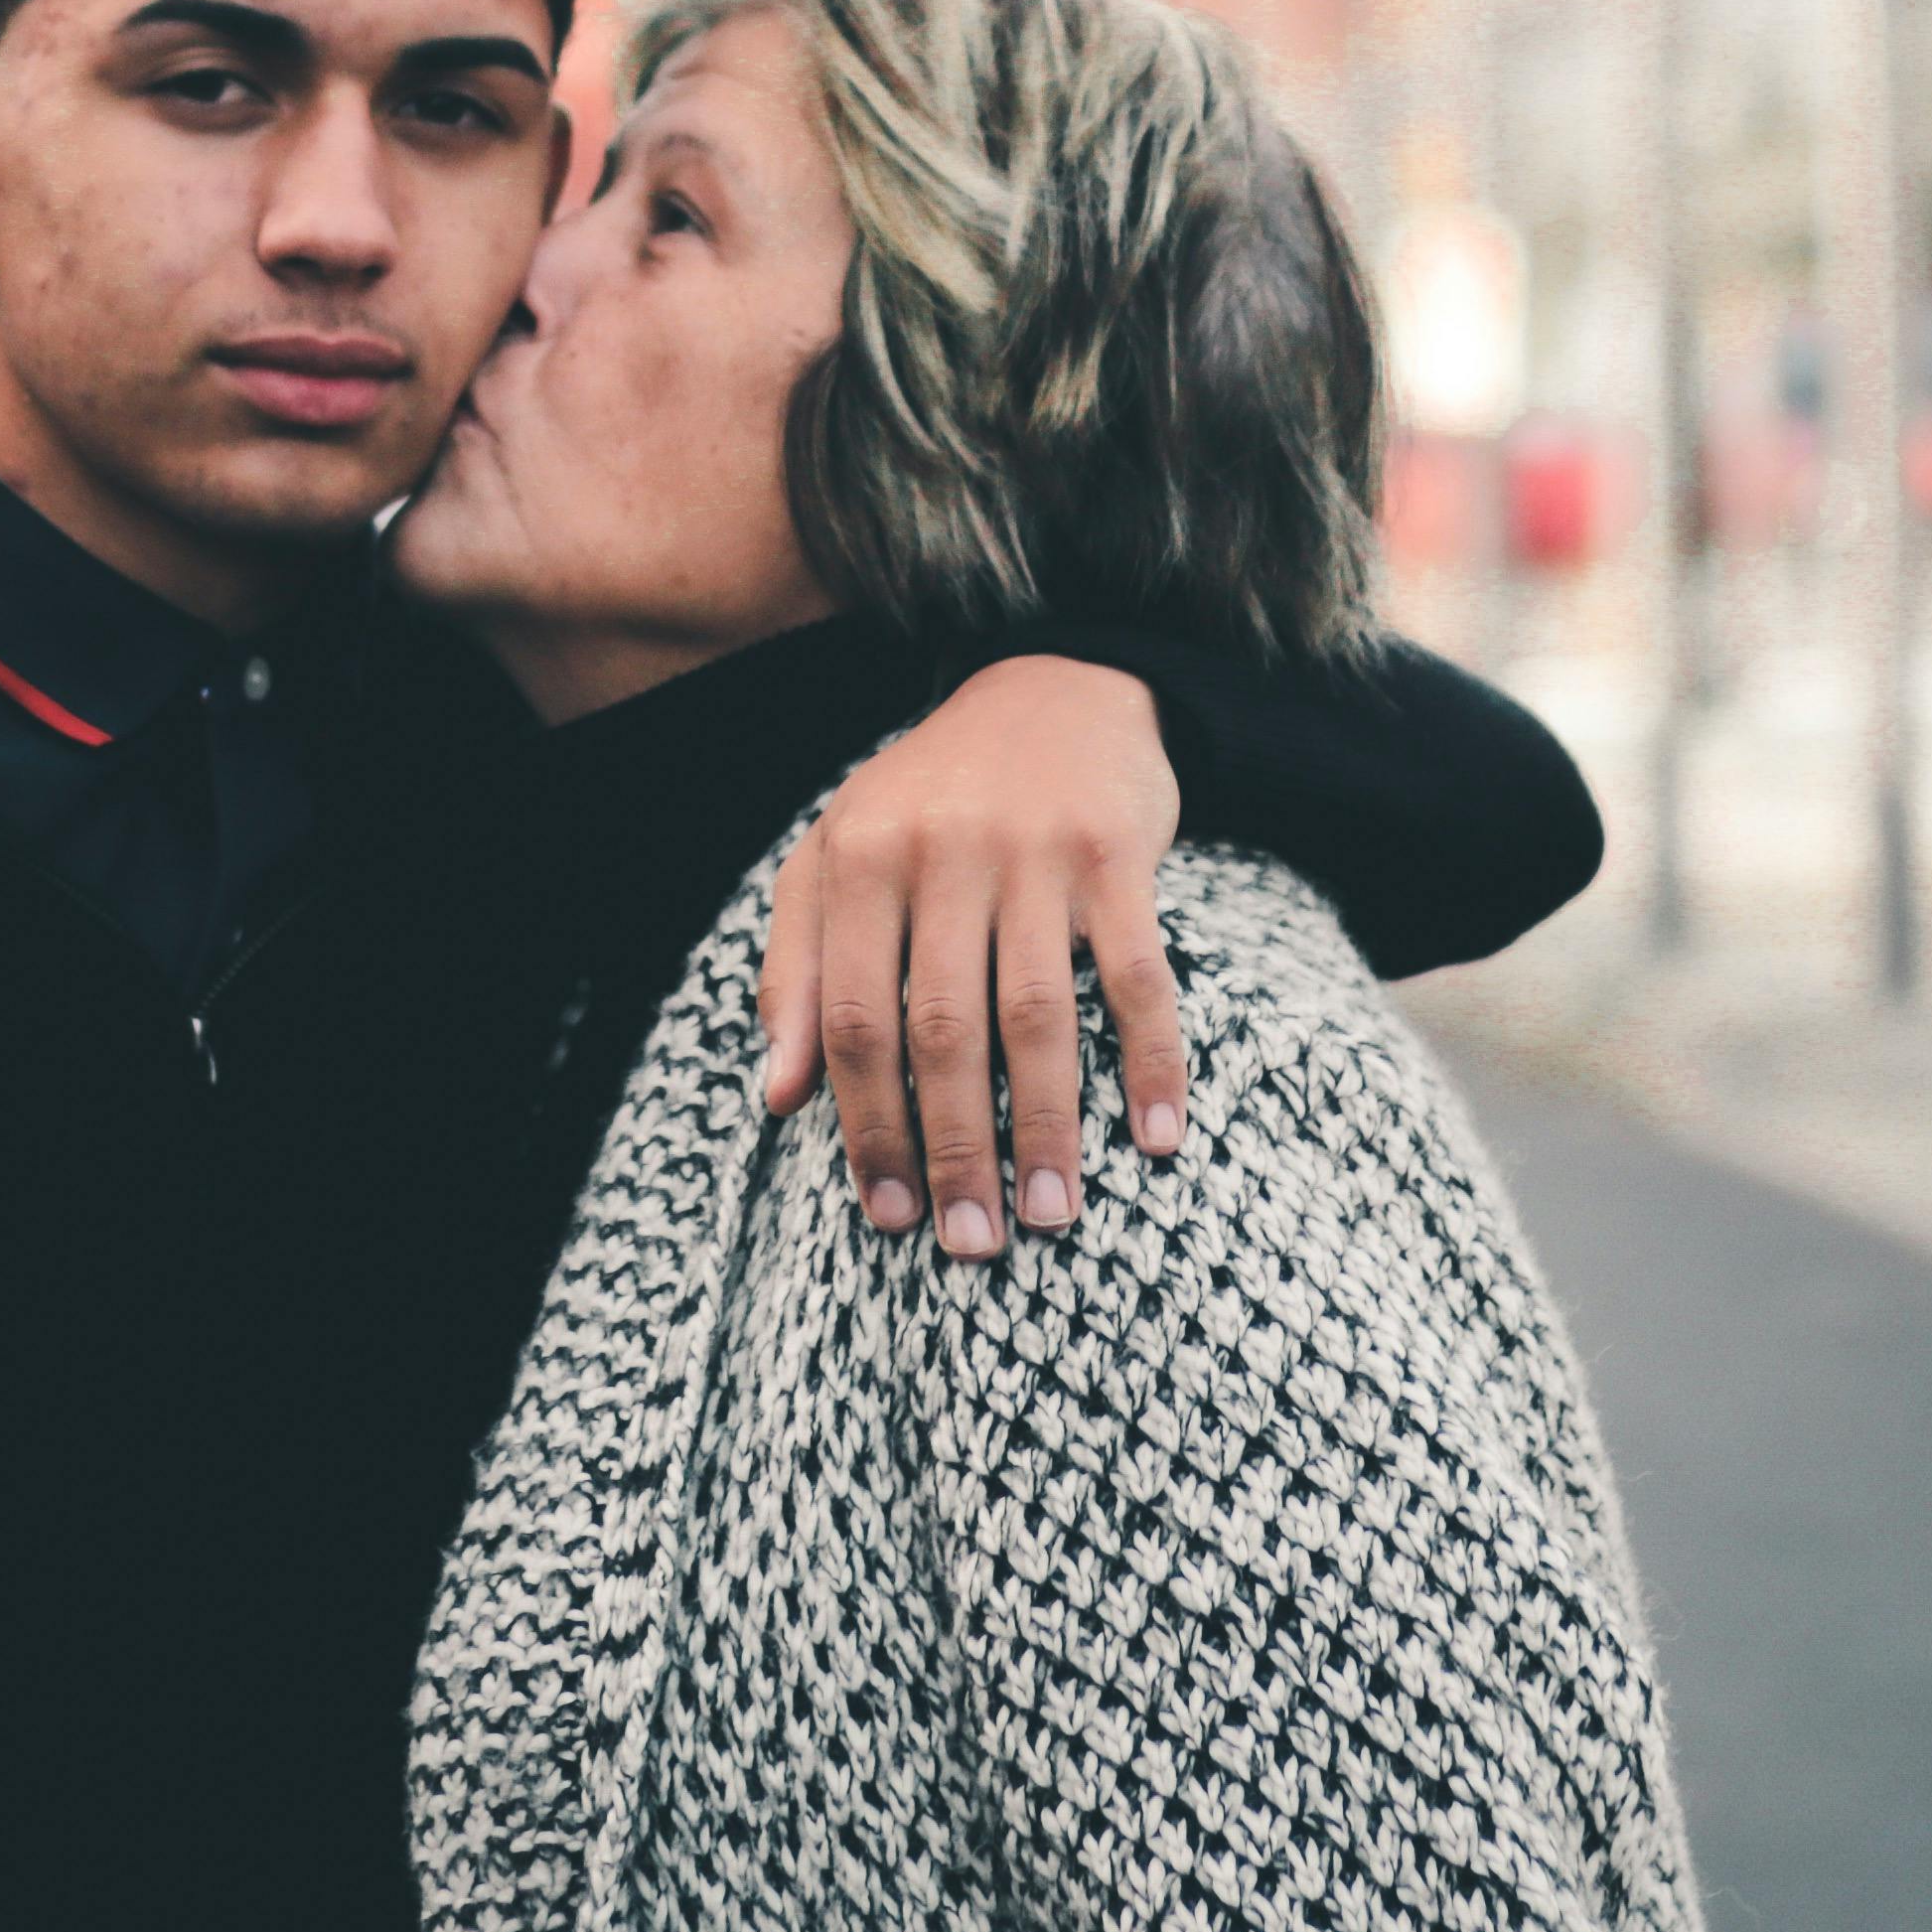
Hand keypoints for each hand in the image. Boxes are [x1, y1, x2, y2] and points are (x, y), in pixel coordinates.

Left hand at [757, 654, 1187, 1254]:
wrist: (1056, 689)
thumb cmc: (928, 801)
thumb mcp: (836, 860)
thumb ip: (796, 970)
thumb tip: (776, 1096)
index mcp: (858, 858)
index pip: (850, 1017)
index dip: (865, 1124)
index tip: (886, 1214)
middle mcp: (941, 851)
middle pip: (941, 1030)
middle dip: (952, 1148)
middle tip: (970, 1242)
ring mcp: (1034, 849)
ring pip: (1035, 1015)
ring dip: (1044, 1127)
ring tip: (1048, 1215)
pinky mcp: (1117, 850)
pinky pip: (1139, 975)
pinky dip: (1150, 1061)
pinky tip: (1155, 1138)